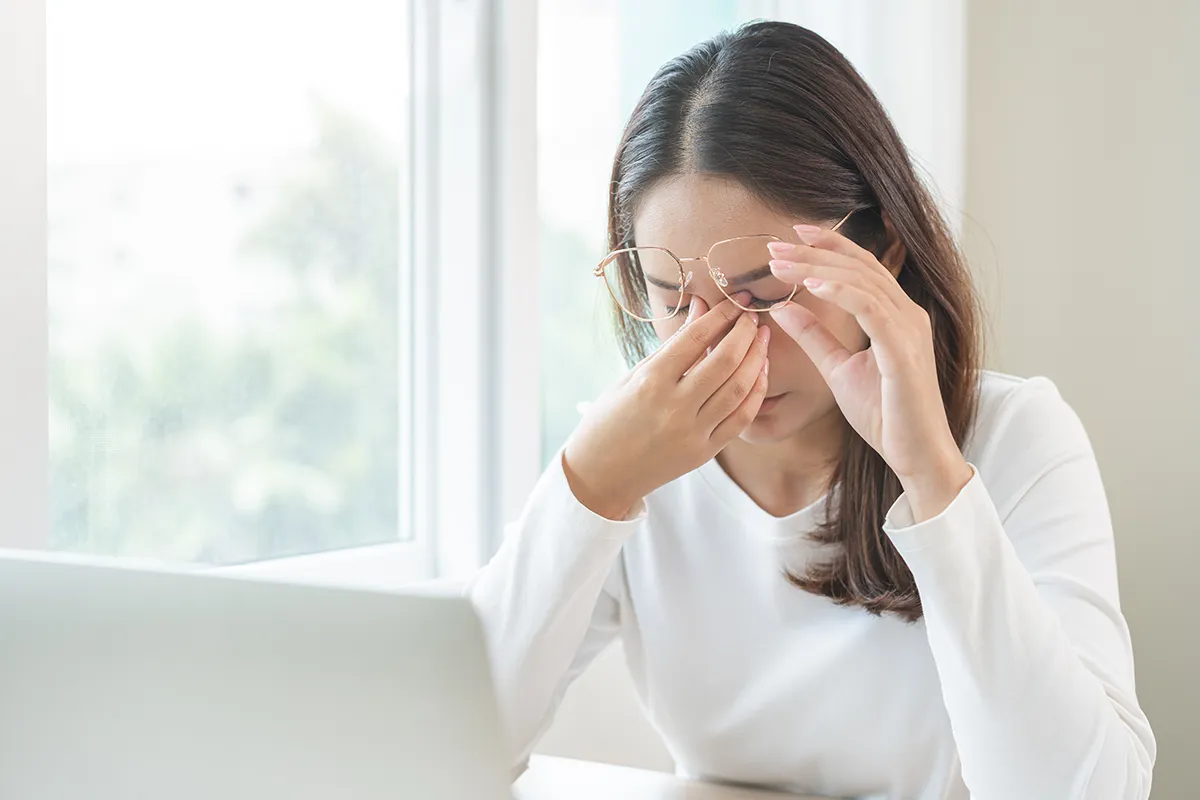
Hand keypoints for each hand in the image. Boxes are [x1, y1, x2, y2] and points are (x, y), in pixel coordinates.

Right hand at [563, 295, 770, 519]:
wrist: (600, 474)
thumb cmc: (609, 420)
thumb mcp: (632, 376)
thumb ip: (671, 345)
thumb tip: (702, 307)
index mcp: (650, 381)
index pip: (695, 338)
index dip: (721, 315)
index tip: (736, 300)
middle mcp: (673, 406)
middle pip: (723, 360)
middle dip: (745, 332)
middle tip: (753, 316)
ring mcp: (691, 432)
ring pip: (738, 388)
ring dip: (756, 358)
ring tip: (762, 339)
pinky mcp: (704, 452)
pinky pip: (741, 419)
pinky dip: (755, 393)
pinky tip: (760, 372)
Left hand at [766, 225, 971, 520]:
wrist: (915, 453)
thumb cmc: (884, 414)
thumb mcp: (837, 368)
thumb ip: (814, 336)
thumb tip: (782, 307)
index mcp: (895, 315)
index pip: (861, 268)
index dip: (829, 246)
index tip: (792, 236)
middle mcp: (907, 314)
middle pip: (858, 268)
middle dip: (813, 253)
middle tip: (774, 246)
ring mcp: (909, 329)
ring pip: (861, 282)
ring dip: (817, 268)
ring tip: (781, 263)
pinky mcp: (903, 350)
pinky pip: (871, 309)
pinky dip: (840, 293)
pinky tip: (811, 285)